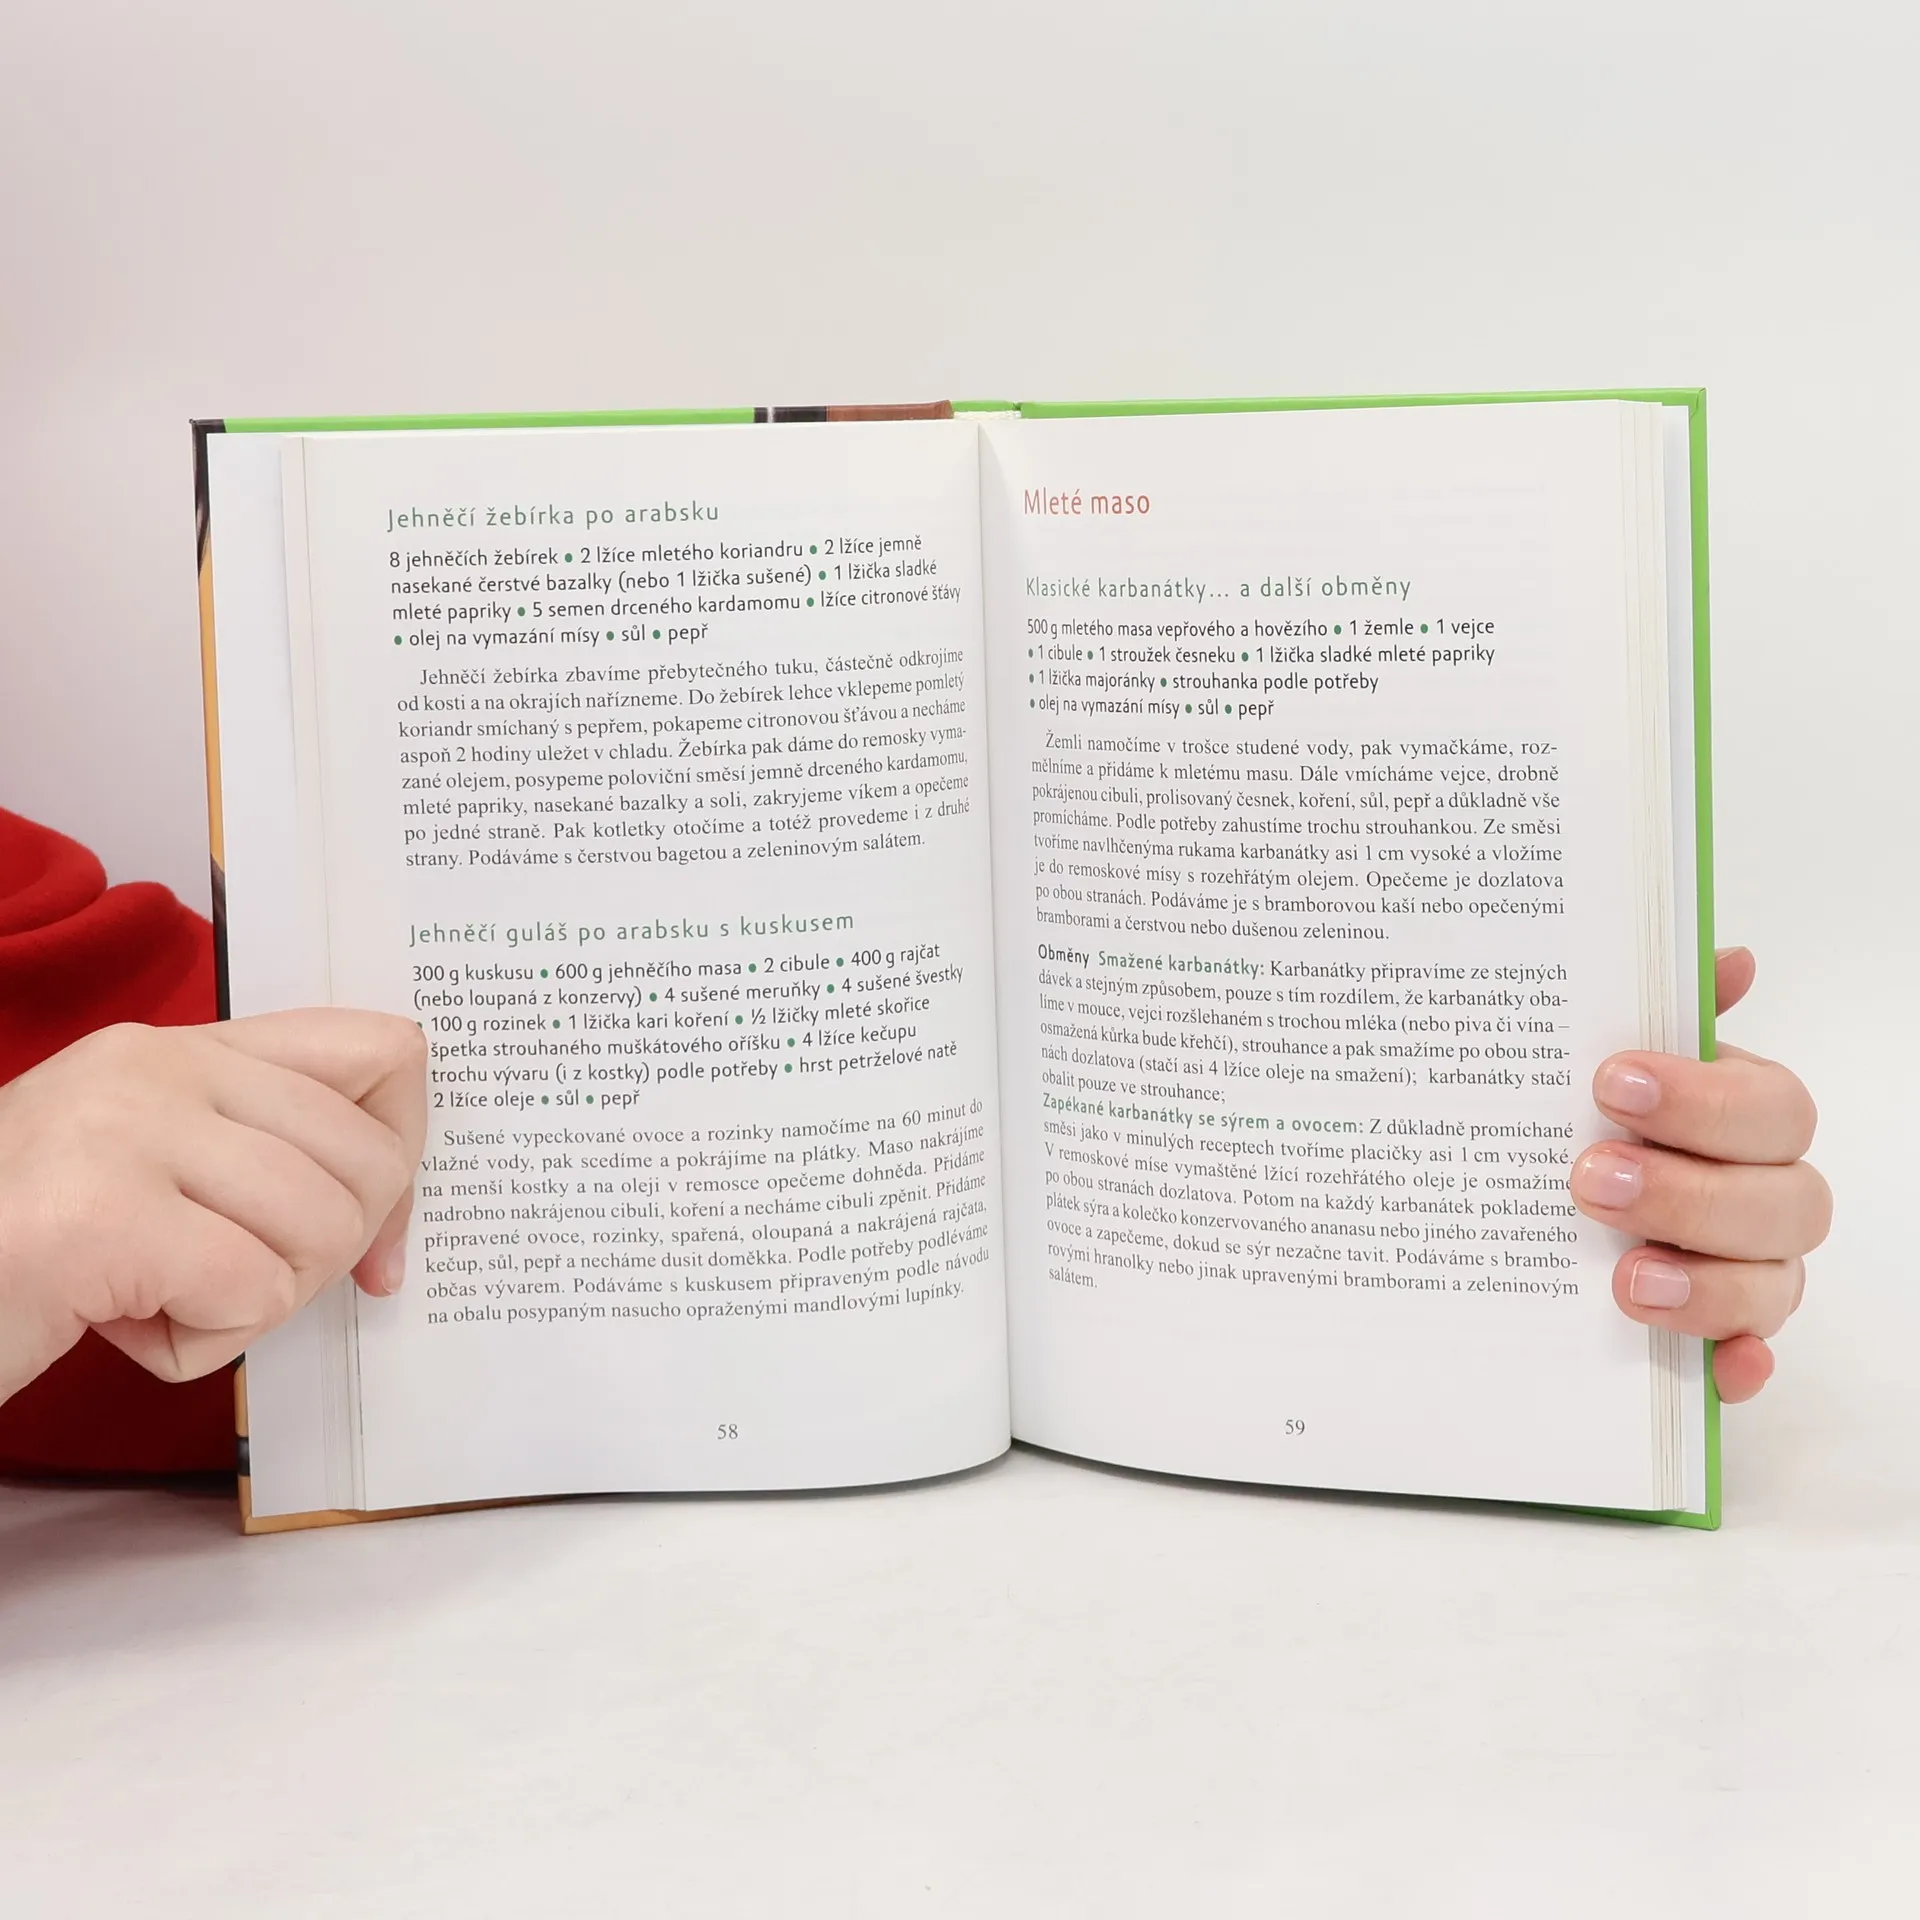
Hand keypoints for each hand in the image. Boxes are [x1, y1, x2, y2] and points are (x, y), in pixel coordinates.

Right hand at [0, 1011, 426, 1401]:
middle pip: (368, 1159)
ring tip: (164, 1299)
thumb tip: (388, 1214)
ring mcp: (124, 1131)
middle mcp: (155, 1066)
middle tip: (234, 1284)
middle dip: (330, 1254)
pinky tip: (129, 1329)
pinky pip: (253, 1294)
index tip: (376, 1234)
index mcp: (178, 1046)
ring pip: (321, 1229)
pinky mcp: (98, 1216)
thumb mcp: (147, 1173)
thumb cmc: (23, 1258)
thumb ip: (252, 1157)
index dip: (404, 1149)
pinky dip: (209, 1342)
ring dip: (260, 1303)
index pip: (378, 1046)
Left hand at [1574, 949, 1827, 1401]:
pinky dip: (1736, 1365)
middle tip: (1592, 1180)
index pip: (1773, 1108)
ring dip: (1707, 1284)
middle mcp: (1764, 1196)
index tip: (1611, 1082)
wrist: (1536, 1192)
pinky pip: (1748, 1363)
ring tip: (1625, 1275)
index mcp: (1745, 1117)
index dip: (1702, 1099)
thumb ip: (1661, 1008)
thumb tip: (1726, 956)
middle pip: (1785, 1204)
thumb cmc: (1592, 1115)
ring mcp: (1748, 1272)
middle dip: (1690, 1193)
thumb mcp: (1604, 1051)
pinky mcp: (1714, 1339)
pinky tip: (1716, 1365)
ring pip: (1773, 1286)